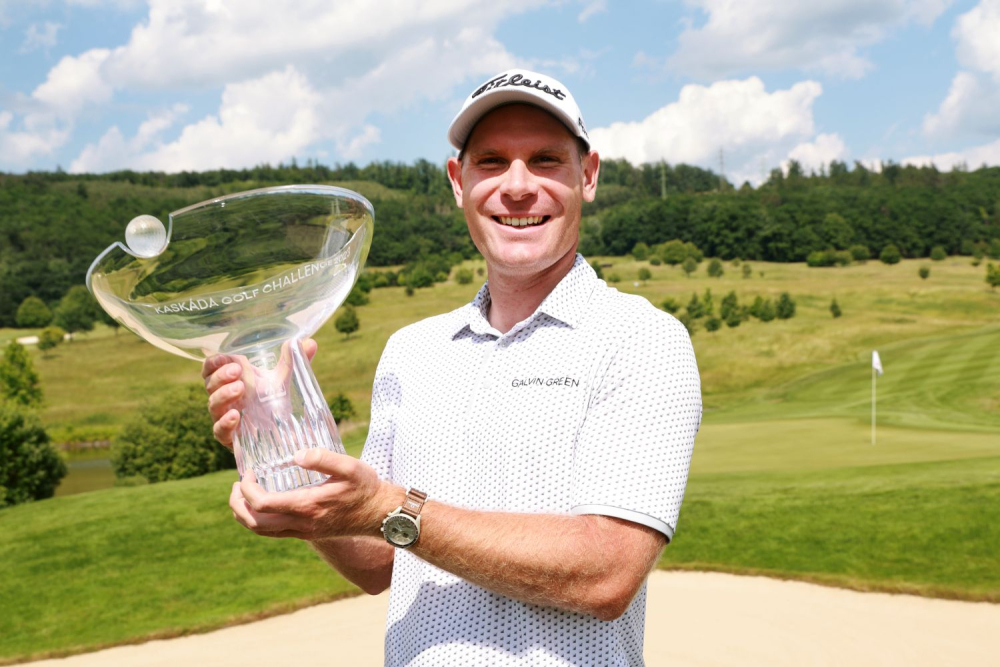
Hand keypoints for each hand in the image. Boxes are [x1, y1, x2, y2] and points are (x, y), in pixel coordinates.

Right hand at [201, 339, 317, 446]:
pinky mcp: (229, 437)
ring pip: (213, 405)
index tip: (223, 357)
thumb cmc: (275, 400)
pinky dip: (225, 423)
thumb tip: (310, 342)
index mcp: (231, 380)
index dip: (212, 362)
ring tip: (240, 388)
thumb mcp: (285, 379)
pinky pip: (219, 431)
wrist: (282, 433)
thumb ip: (295, 360)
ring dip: (224, 395)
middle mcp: (224, 398)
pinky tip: (235, 416)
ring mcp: (224, 417)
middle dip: (221, 375)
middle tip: (237, 370)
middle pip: (211, 384)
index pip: (211, 369)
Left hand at [229, 448, 399, 540]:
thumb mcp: (350, 467)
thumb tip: (296, 455)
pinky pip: (273, 532)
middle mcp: (301, 523)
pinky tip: (264, 504)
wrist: (380, 514)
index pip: (262, 503)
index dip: (247, 488)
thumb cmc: (366, 488)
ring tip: (243, 495)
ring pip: (261, 531)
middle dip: (237, 505)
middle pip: (254, 523)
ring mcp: (303, 532)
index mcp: (307, 506)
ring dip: (245, 515)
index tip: (249, 471)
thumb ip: (323, 458)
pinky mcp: (306, 534)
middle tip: (236, 486)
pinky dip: (259, 520)